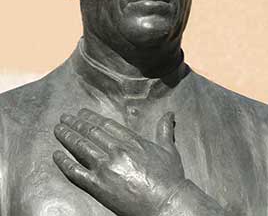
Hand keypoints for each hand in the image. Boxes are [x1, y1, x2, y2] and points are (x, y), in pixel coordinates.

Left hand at [53, 108, 184, 215]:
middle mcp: (115, 150)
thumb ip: (164, 129)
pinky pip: (76, 172)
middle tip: (64, 117)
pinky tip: (56, 155)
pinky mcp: (98, 186)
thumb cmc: (170, 177)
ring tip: (58, 129)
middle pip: (90, 132)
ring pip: (80, 147)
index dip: (91, 117)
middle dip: (75, 123)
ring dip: (67, 136)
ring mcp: (105, 167)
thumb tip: (170, 113)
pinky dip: (64, 163)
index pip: (105, 124)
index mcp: (130, 141)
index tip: (81, 112)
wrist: (167, 203)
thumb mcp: (168, 149)